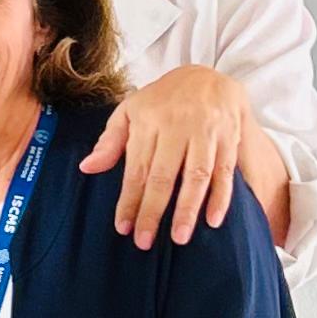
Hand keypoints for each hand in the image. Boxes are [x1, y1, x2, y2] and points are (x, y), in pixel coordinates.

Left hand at [85, 63, 249, 245]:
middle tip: (144, 241)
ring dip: (188, 209)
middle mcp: (177, 127)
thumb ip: (110, 141)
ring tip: (179, 237)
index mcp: (148, 122)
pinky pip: (225, 171)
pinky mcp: (229, 137)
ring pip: (196, 175)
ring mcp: (205, 132)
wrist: (207, 76)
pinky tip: (213, 220)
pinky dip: (221, 197)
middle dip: (153, 210)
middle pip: (163, 175)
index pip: (136, 169)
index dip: (129, 200)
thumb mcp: (130, 111)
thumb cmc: (162, 100)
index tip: (123, 227)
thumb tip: (87, 167)